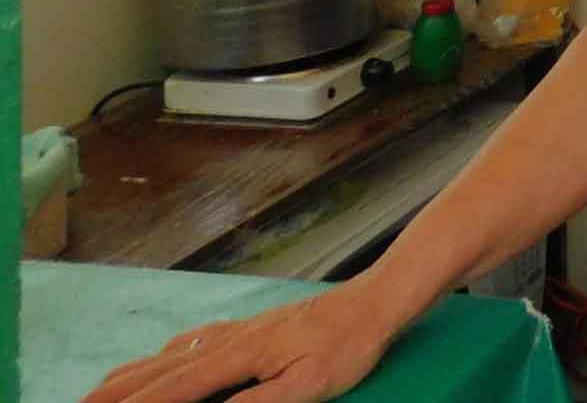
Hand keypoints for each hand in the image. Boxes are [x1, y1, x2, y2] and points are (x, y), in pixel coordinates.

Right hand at [80, 278, 402, 402]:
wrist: (376, 301)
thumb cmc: (348, 346)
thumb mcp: (308, 385)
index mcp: (239, 357)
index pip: (174, 390)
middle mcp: (231, 339)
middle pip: (163, 368)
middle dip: (119, 390)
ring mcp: (242, 330)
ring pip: (175, 352)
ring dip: (137, 371)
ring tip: (105, 387)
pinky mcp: (255, 326)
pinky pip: (198, 339)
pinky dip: (169, 352)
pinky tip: (167, 353)